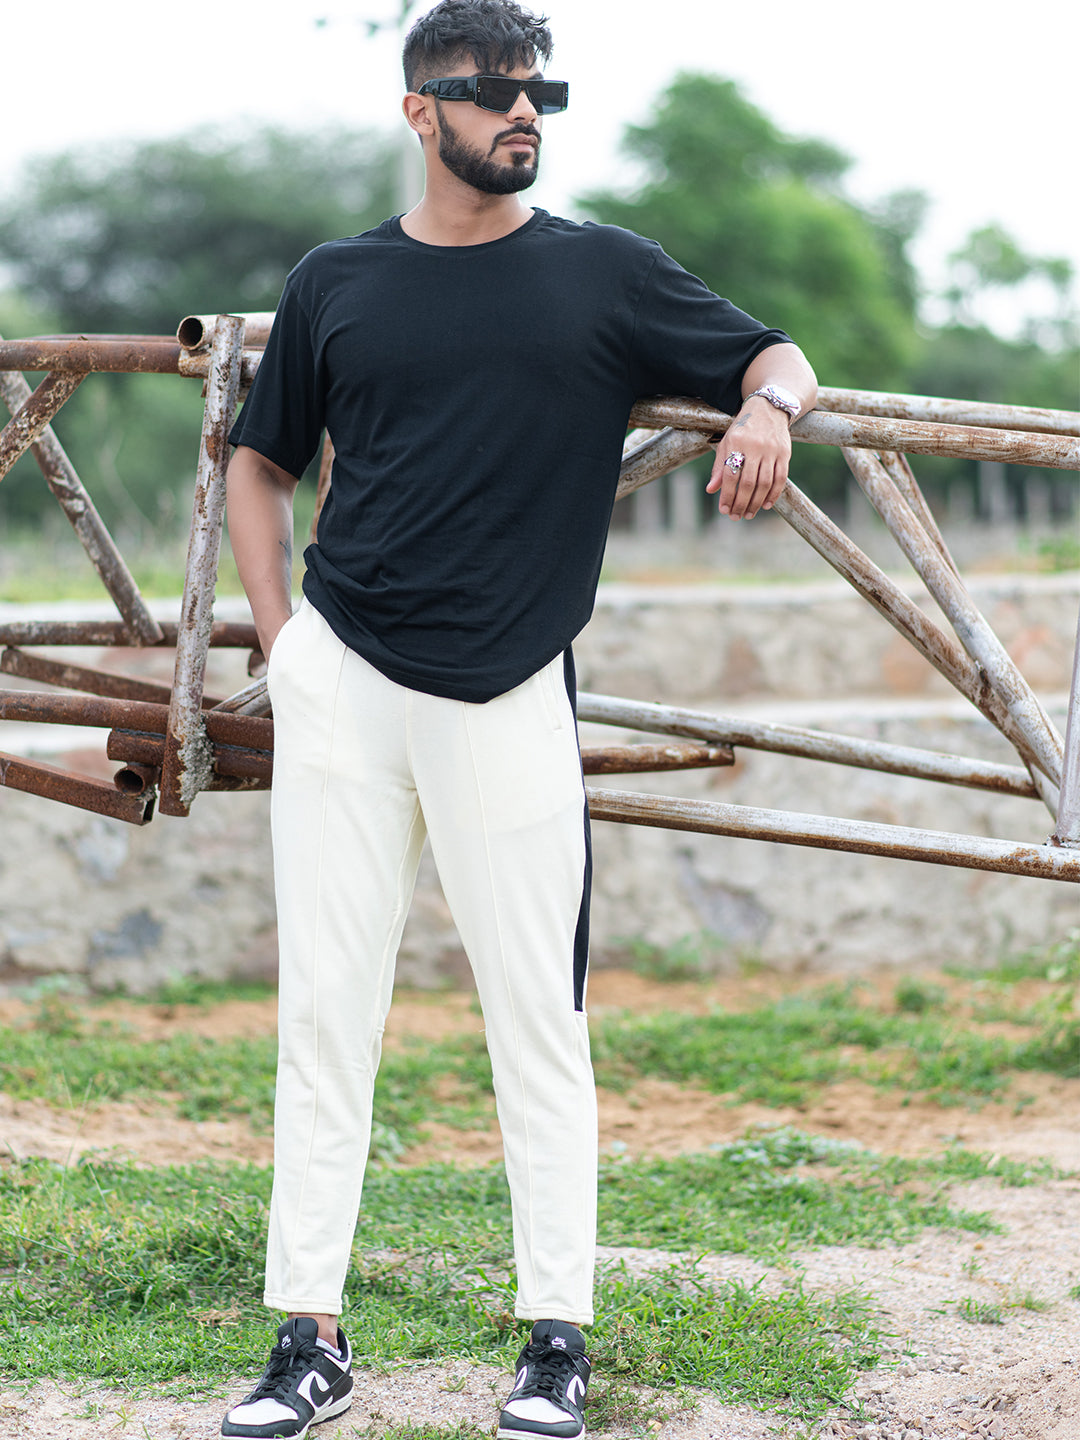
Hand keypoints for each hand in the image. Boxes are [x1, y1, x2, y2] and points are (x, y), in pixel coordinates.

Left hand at [704, 396, 791, 519]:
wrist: (769, 408)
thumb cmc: (743, 429)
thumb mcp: (727, 443)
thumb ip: (719, 466)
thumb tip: (711, 490)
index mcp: (736, 442)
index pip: (730, 474)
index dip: (727, 495)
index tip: (724, 509)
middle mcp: (755, 446)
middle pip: (748, 482)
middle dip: (741, 503)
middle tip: (736, 516)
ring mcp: (771, 450)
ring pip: (764, 483)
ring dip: (756, 502)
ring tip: (749, 514)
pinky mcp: (785, 453)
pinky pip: (781, 478)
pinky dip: (773, 494)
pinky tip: (766, 505)